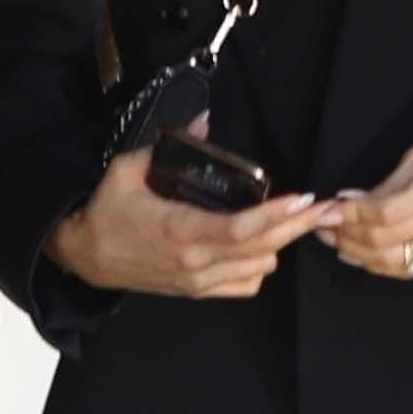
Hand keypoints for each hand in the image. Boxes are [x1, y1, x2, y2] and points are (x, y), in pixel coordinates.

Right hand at [47, 143, 332, 300]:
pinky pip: (245, 285)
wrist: (86, 258)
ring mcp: (199, 281)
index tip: (304, 200)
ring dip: (279, 243)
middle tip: (326, 207)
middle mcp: (196, 261)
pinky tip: (262, 244)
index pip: (241, 230)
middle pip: (263, 249)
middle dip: (298, 227)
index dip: (277, 217)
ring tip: (293, 220)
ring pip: (260, 268)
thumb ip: (167, 146)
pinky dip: (260, 265)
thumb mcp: (127, 170)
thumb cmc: (107, 211)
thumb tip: (202, 122)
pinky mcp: (198, 291)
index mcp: (181, 230)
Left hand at [318, 128, 412, 280]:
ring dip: (358, 255)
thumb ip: (387, 183)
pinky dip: (378, 266)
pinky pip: (408, 269)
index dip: (352, 215)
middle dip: (347, 235)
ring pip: (393, 262)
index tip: (327, 210)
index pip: (386, 213)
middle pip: (385, 241)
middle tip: (323, 225)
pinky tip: (358, 254)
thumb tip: (350, 203)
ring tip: (335, 240)